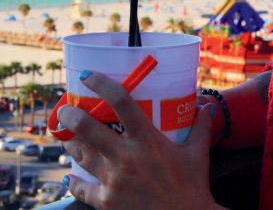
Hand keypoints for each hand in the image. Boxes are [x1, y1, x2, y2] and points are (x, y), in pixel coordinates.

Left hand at [58, 71, 222, 209]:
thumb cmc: (193, 188)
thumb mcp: (198, 154)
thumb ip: (200, 128)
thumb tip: (207, 108)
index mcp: (146, 140)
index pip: (120, 102)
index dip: (100, 84)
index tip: (87, 76)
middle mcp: (125, 156)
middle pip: (86, 127)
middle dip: (69, 115)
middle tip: (64, 110)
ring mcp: (113, 180)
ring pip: (79, 154)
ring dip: (70, 144)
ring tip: (67, 138)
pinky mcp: (106, 202)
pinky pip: (81, 188)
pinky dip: (73, 182)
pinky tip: (70, 177)